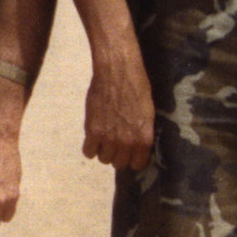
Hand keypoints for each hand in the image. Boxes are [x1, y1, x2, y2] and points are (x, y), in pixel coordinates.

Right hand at [83, 42, 154, 169]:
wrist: (117, 72)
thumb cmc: (137, 87)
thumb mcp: (148, 113)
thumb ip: (142, 132)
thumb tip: (137, 144)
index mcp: (144, 138)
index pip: (137, 164)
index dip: (132, 158)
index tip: (128, 152)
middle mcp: (127, 142)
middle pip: (119, 164)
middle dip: (117, 155)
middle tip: (115, 143)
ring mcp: (109, 138)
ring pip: (103, 159)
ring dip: (103, 151)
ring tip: (103, 139)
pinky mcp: (92, 131)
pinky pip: (88, 152)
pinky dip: (90, 147)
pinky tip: (93, 138)